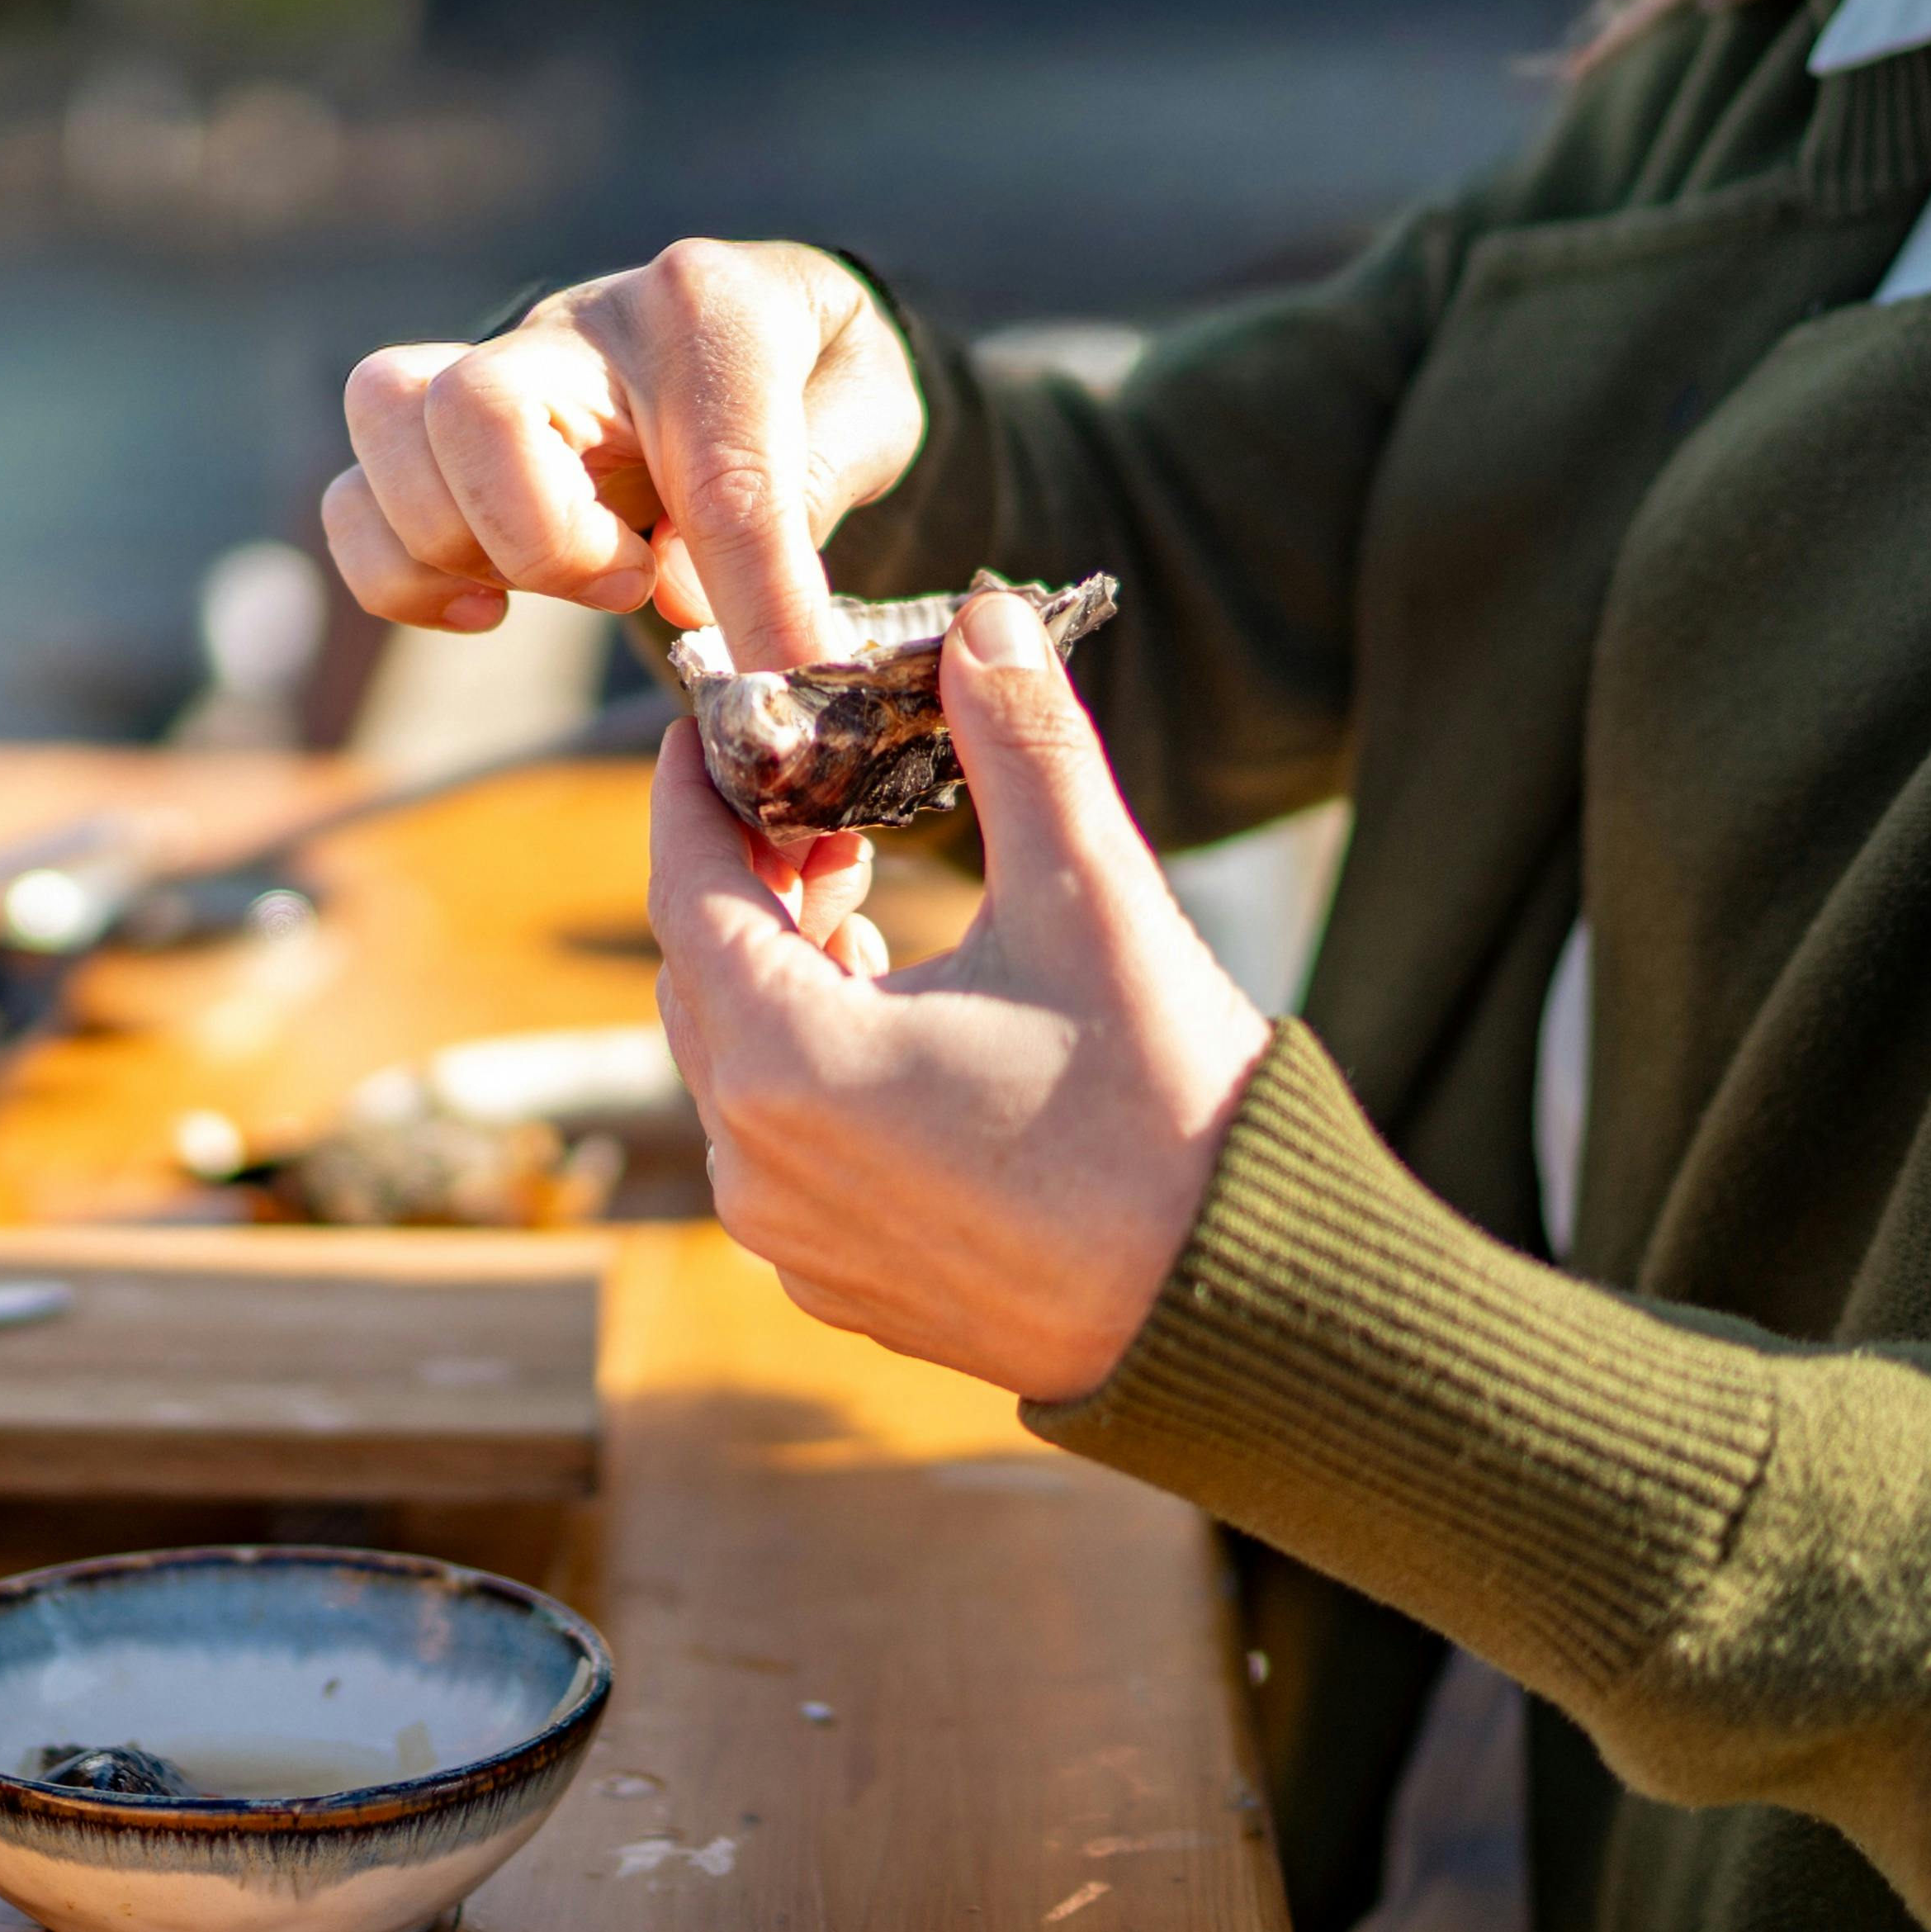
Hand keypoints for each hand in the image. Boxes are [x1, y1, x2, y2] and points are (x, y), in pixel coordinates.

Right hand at [325, 238, 921, 669]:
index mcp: (710, 309)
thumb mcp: (871, 415)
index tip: (783, 680)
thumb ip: (805, 493)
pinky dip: (400, 575)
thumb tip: (687, 597)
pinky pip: (355, 496)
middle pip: (479, 409)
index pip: (718, 473)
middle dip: (547, 541)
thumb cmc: (817, 377)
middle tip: (633, 579)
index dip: (754, 599)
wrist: (758, 319)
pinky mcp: (439, 422)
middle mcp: (584, 322)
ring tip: (573, 579)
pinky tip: (486, 605)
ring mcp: (496, 366)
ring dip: (463, 545)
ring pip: (390, 421)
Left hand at [650, 583, 1272, 1403]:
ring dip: (777, 970)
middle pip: (698, 973)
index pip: (685, 885)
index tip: (714, 717)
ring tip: (859, 896)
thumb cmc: (1168, 1111)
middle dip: (743, 876)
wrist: (1245, 1315)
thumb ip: (1020, 742)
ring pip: (734, 1063)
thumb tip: (981, 616)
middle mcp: (755, 1163)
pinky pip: (778, 1145)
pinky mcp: (843, 1285)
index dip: (694, 789)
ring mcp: (792, 1239)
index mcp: (786, 1062)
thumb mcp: (1092, 897)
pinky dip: (806, 1063)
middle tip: (816, 803)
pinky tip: (891, 1013)